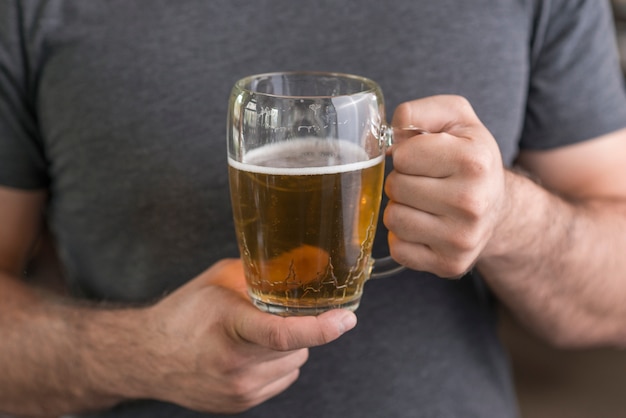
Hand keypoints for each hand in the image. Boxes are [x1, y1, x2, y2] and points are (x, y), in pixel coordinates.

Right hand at [138, 259, 356, 413]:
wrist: (147, 357)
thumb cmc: (183, 313)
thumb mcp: (218, 281)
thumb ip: (259, 274)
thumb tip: (302, 265)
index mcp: (228, 327)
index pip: (282, 334)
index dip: (321, 328)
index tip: (346, 319)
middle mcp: (234, 365)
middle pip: (296, 346)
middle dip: (297, 328)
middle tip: (271, 314)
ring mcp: (238, 390)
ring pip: (294, 364)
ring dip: (287, 348)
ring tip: (253, 336)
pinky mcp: (241, 404)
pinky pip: (282, 380)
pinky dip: (277, 365)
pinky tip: (250, 354)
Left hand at [384, 95, 505, 277]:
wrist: (499, 207)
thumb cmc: (470, 158)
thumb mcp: (456, 119)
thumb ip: (421, 111)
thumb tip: (394, 126)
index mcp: (474, 161)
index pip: (403, 156)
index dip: (407, 154)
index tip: (425, 158)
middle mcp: (472, 203)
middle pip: (395, 188)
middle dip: (403, 181)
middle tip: (426, 182)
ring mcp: (462, 239)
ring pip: (393, 219)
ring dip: (402, 209)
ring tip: (426, 204)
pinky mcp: (450, 264)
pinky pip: (398, 249)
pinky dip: (405, 238)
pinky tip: (427, 227)